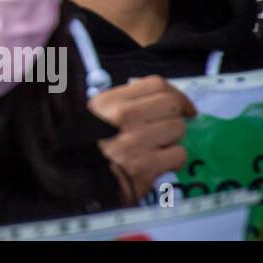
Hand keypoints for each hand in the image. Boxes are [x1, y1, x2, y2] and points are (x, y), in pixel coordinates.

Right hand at [88, 75, 196, 204]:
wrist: (79, 178)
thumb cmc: (90, 145)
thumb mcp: (97, 114)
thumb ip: (126, 102)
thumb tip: (162, 99)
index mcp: (110, 101)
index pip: (156, 84)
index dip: (177, 94)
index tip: (183, 106)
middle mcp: (123, 117)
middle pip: (172, 105)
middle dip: (178, 116)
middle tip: (175, 125)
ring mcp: (135, 141)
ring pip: (178, 129)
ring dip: (173, 139)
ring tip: (159, 146)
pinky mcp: (145, 165)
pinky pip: (178, 154)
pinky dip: (173, 159)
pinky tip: (160, 162)